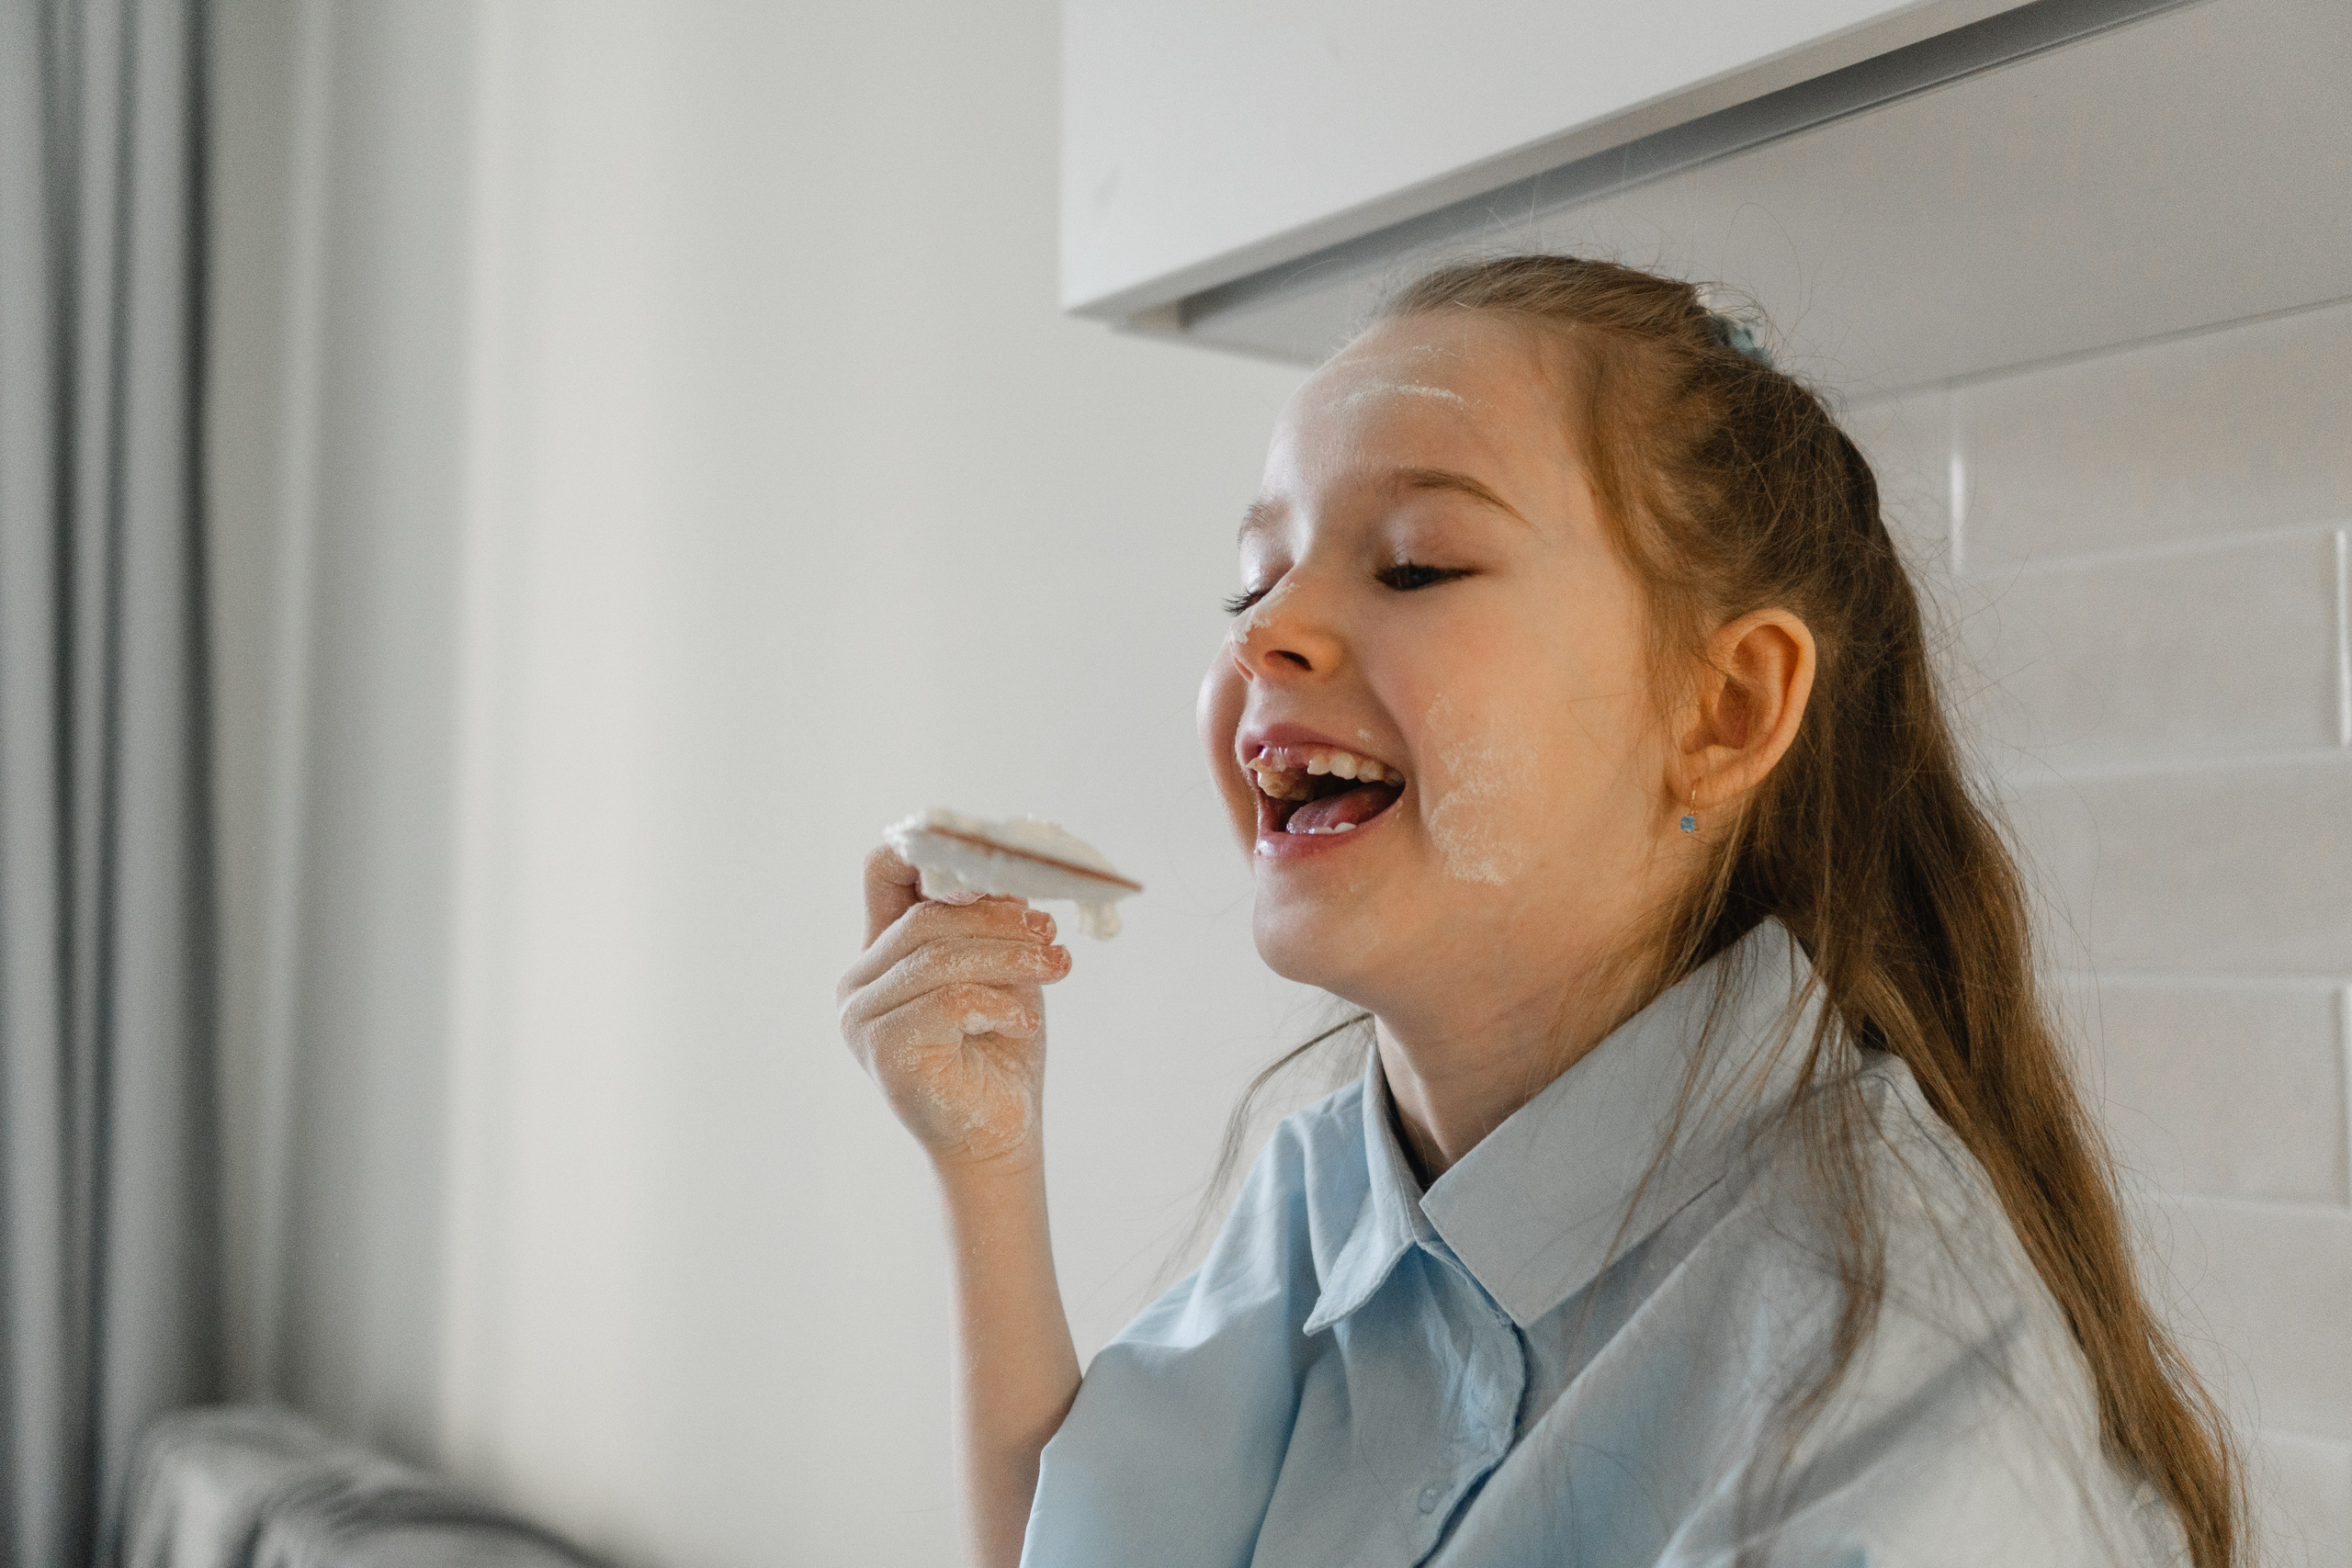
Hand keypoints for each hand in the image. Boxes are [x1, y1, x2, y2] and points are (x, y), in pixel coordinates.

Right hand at [838, 845, 1072, 1168]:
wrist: (998, 1136)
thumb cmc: (998, 1051)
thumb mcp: (1001, 970)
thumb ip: (991, 924)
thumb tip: (1011, 875)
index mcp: (881, 953)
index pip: (884, 872)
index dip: (932, 853)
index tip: (997, 864)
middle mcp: (859, 982)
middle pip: (925, 917)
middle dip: (998, 919)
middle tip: (1050, 934)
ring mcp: (862, 1018)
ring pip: (939, 957)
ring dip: (1010, 957)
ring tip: (1056, 967)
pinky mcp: (883, 1049)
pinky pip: (948, 1002)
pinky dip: (998, 1004)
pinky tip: (1024, 1022)